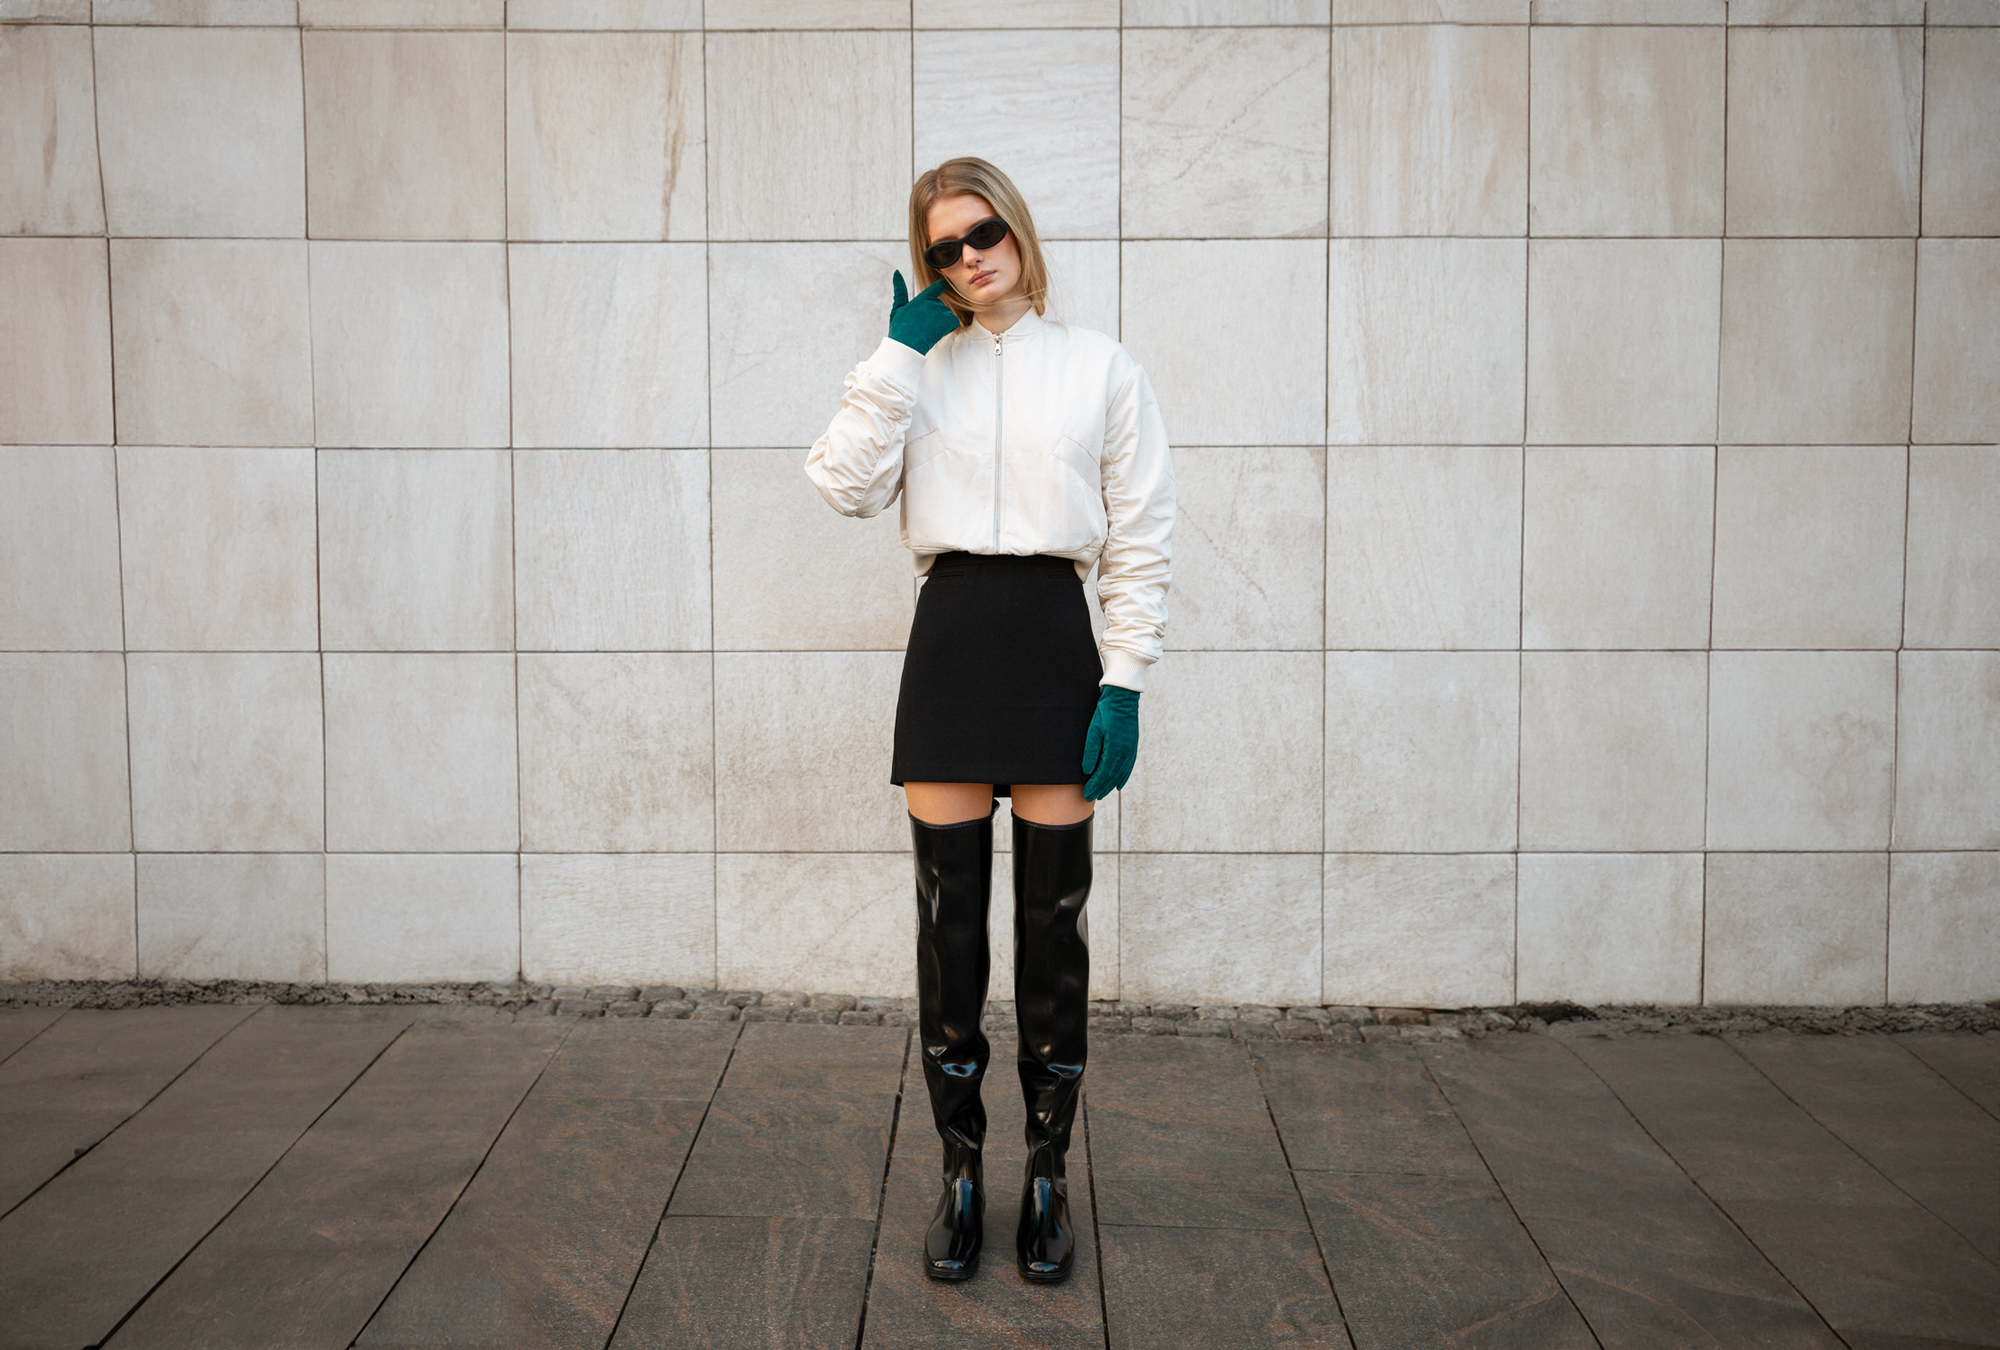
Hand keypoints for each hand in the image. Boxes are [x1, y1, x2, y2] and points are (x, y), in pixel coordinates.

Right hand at [888, 272, 958, 355]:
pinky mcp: (949, 321)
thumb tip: (897, 272)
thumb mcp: (897, 308)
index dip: (943, 285)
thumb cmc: (900, 329)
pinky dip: (948, 328)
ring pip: (947, 315)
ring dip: (941, 323)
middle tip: (923, 326)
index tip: (947, 284)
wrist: (906, 345)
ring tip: (928, 330)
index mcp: (923, 298)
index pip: (937, 287)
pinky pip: (954, 322)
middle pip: (941, 307)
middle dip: (935, 316)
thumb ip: (900, 290)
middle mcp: (934, 302)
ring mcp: (942, 311)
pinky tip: (937, 332)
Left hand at [1080, 685, 1139, 800]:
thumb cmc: (1105, 713)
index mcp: (1114, 750)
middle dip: (1101, 788)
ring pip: (1120, 774)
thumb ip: (1091, 752)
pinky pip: (1128, 767)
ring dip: (1110, 786)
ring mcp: (1130, 750)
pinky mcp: (1132, 747)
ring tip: (1102, 794)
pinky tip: (1119, 785)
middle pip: (1112, 777)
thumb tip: (1087, 771)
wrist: (1122, 699)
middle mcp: (1125, 753)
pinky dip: (1123, 778)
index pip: (1103, 774)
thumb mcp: (1093, 730)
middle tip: (1091, 797)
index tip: (1086, 793)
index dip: (1094, 785)